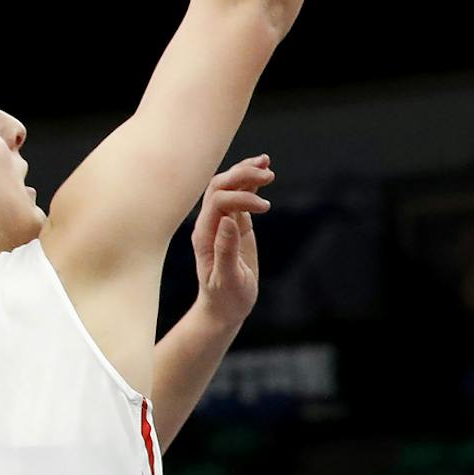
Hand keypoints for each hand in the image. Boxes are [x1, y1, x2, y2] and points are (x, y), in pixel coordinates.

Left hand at [192, 154, 272, 328]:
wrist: (224, 309)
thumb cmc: (226, 298)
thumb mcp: (227, 279)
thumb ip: (226, 250)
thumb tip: (229, 219)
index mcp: (205, 235)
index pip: (218, 201)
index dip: (241, 198)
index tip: (266, 209)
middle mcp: (210, 223)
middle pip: (220, 186)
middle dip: (242, 176)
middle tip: (268, 175)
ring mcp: (222, 221)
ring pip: (229, 186)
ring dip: (246, 173)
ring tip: (267, 165)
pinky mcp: (235, 223)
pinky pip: (240, 196)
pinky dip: (251, 183)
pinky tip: (265, 173)